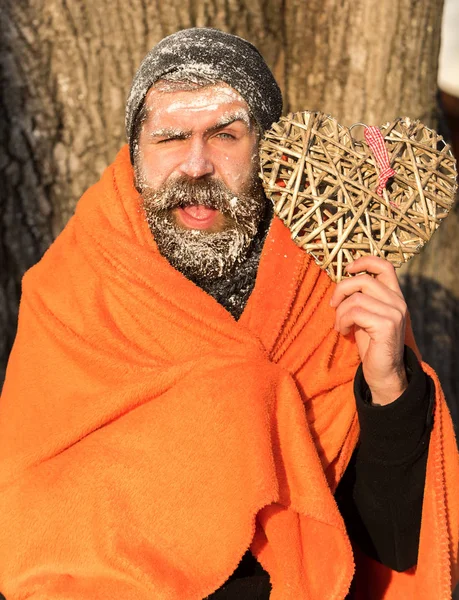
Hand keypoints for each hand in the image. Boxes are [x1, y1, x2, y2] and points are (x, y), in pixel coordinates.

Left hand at [330, 256, 407, 405]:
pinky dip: (343, 322)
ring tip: (341, 326)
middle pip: (363, 280)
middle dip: (341, 290)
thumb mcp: (364, 315)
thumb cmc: (370, 344)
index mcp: (394, 296)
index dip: (365, 261)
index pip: (385, 266)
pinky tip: (344, 332)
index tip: (348, 268)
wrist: (382, 372)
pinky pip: (355, 313)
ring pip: (356, 299)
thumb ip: (360, 297)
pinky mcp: (387, 325)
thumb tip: (342, 282)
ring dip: (340, 313)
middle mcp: (398, 302)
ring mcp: (395, 313)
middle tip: (333, 305)